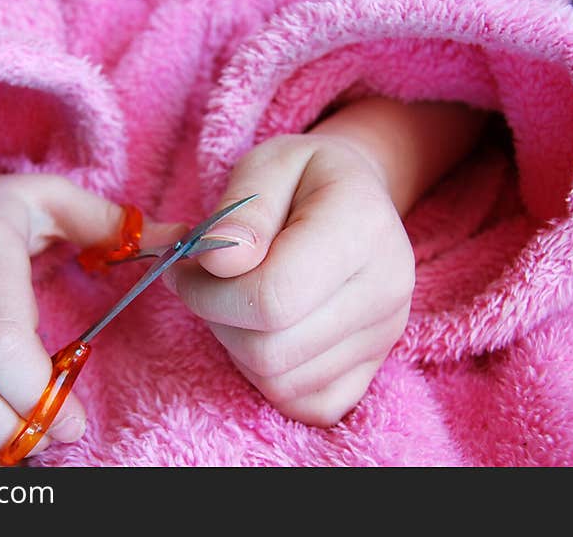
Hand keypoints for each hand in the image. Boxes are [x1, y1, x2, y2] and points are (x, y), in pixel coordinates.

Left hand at [166, 134, 414, 425]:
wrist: (357, 199)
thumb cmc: (303, 178)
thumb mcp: (266, 166)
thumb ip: (240, 212)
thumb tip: (219, 263)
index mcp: (361, 226)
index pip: (272, 297)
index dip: (208, 292)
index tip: (186, 267)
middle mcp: (386, 288)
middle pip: (271, 350)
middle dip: (216, 320)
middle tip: (204, 284)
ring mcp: (385, 335)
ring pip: (280, 382)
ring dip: (237, 348)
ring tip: (236, 301)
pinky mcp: (374, 368)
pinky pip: (307, 406)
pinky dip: (269, 379)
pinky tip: (264, 333)